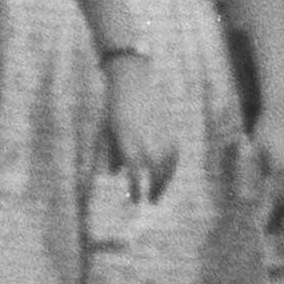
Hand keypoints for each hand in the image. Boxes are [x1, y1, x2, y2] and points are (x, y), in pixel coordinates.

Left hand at [98, 67, 181, 199]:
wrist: (132, 83)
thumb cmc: (115, 110)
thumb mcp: (109, 133)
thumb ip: (113, 155)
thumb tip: (115, 174)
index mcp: (129, 145)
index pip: (136, 175)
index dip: (137, 190)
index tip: (137, 200)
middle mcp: (146, 142)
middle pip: (156, 173)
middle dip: (155, 189)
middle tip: (151, 200)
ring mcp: (159, 135)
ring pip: (168, 165)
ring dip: (166, 180)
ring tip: (160, 190)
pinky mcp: (168, 128)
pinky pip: (174, 153)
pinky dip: (172, 166)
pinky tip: (168, 173)